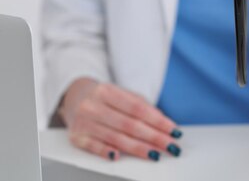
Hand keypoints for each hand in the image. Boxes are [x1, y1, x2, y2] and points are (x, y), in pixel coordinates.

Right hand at [59, 77, 181, 160]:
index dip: (158, 121)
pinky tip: (119, 157)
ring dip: (138, 148)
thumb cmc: (105, 99)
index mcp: (107, 91)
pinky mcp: (76, 137)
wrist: (74, 98)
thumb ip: (141, 105)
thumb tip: (163, 121)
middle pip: (129, 124)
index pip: (138, 108)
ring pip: (115, 137)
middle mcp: (93, 105)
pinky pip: (93, 146)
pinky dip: (106, 151)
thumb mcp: (122, 95)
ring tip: (156, 154)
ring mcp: (83, 122)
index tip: (174, 131)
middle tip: (171, 146)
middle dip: (154, 137)